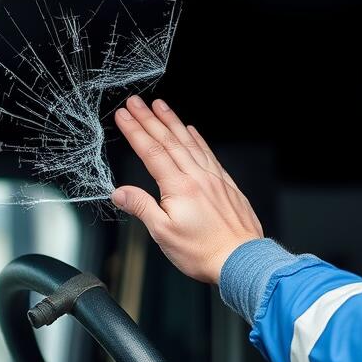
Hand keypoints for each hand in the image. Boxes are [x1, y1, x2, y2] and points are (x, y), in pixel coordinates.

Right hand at [110, 95, 263, 284]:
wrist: (241, 259)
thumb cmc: (204, 252)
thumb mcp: (164, 234)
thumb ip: (142, 207)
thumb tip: (120, 193)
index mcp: (179, 187)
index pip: (152, 151)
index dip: (135, 131)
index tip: (123, 115)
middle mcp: (198, 177)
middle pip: (169, 140)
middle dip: (150, 119)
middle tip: (136, 102)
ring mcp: (214, 178)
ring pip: (190, 142)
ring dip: (173, 122)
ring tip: (160, 106)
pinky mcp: (226, 184)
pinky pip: (209, 153)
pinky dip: (197, 139)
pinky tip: (192, 130)